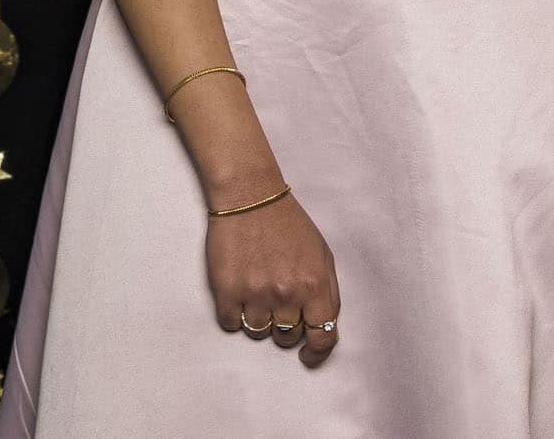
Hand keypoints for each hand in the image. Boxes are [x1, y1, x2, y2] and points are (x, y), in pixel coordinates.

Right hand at [207, 186, 340, 367]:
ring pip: (259, 333)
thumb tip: (323, 324)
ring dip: (260, 318)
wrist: (250, 198)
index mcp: (315, 285)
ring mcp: (255, 295)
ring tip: (259, 290)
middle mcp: (286, 294)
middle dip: (286, 326)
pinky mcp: (226, 293)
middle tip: (279, 301)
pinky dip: (235, 315)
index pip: (323, 336)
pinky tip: (240, 292)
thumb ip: (327, 292)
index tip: (309, 355)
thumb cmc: (288, 225)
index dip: (317, 352)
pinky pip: (232, 325)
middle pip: (288, 338)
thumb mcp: (322, 254)